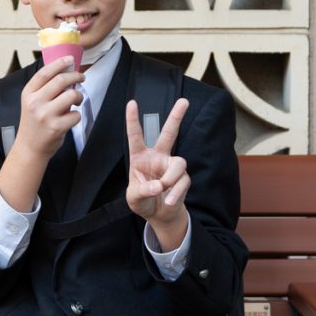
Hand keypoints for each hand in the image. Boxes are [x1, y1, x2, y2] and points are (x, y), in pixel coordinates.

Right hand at [14, 57, 84, 159]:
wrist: (30, 147)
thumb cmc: (34, 122)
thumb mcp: (32, 102)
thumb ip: (45, 88)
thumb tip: (66, 71)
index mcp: (28, 93)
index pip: (45, 72)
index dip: (59, 63)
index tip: (71, 59)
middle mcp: (35, 102)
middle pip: (61, 80)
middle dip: (76, 76)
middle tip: (82, 78)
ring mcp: (45, 115)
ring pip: (71, 95)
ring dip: (78, 96)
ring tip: (76, 100)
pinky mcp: (56, 127)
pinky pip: (75, 114)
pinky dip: (76, 115)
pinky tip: (70, 118)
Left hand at [125, 98, 189, 243]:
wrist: (158, 214)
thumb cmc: (142, 201)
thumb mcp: (134, 198)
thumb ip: (143, 190)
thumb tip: (159, 185)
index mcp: (140, 157)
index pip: (135, 136)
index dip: (133, 120)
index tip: (131, 103)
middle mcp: (157, 157)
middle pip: (168, 134)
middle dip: (176, 117)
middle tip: (184, 101)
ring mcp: (171, 166)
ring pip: (179, 163)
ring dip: (170, 178)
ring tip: (163, 190)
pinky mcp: (182, 178)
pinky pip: (183, 181)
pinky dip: (176, 192)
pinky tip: (169, 200)